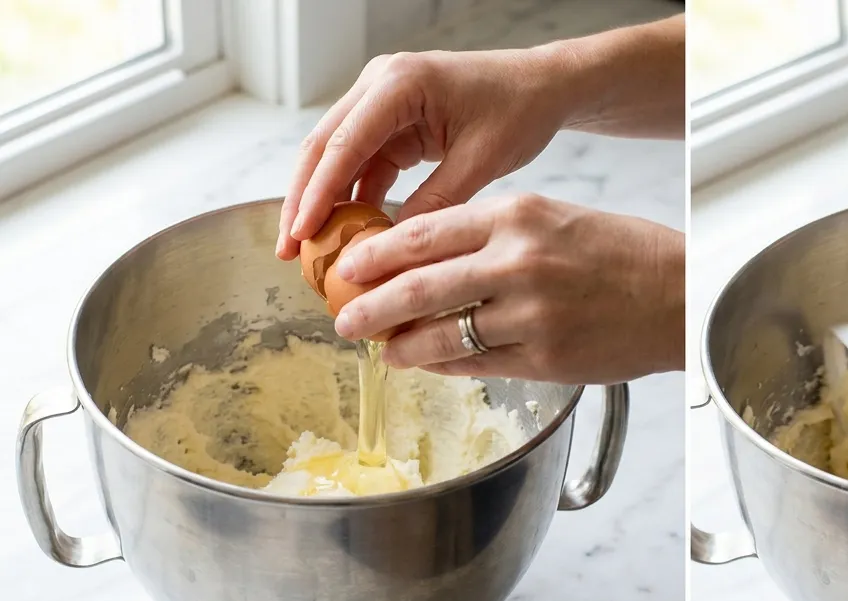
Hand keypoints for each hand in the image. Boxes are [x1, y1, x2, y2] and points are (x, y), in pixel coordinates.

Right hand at [276, 15, 685, 260]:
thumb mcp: (481, 160)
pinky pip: (361, 162)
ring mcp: (380, 100)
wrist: (541, 85)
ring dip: (321, 201)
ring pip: (335, 156)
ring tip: (307, 251)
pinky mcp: (390, 120)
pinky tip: (346, 236)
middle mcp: (379, 83)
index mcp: (400, 83)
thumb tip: (395, 248)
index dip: (318, 192)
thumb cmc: (519, 111)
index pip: (344, 143)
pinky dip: (352, 197)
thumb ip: (437, 201)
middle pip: (323, 146)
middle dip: (303, 200)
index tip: (301, 234)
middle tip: (288, 250)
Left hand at [327, 193, 684, 383]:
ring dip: (402, 345)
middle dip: (371, 306)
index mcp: (516, 215)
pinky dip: (442, 365)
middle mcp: (518, 262)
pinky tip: (426, 363)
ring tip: (381, 349)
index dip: (374, 255)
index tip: (346, 267)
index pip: (423, 234)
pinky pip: (475, 364)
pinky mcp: (544, 358)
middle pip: (419, 286)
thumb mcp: (552, 217)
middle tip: (345, 318)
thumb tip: (426, 254)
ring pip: (441, 334)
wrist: (678, 295)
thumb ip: (490, 233)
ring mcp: (530, 314)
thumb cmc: (619, 252)